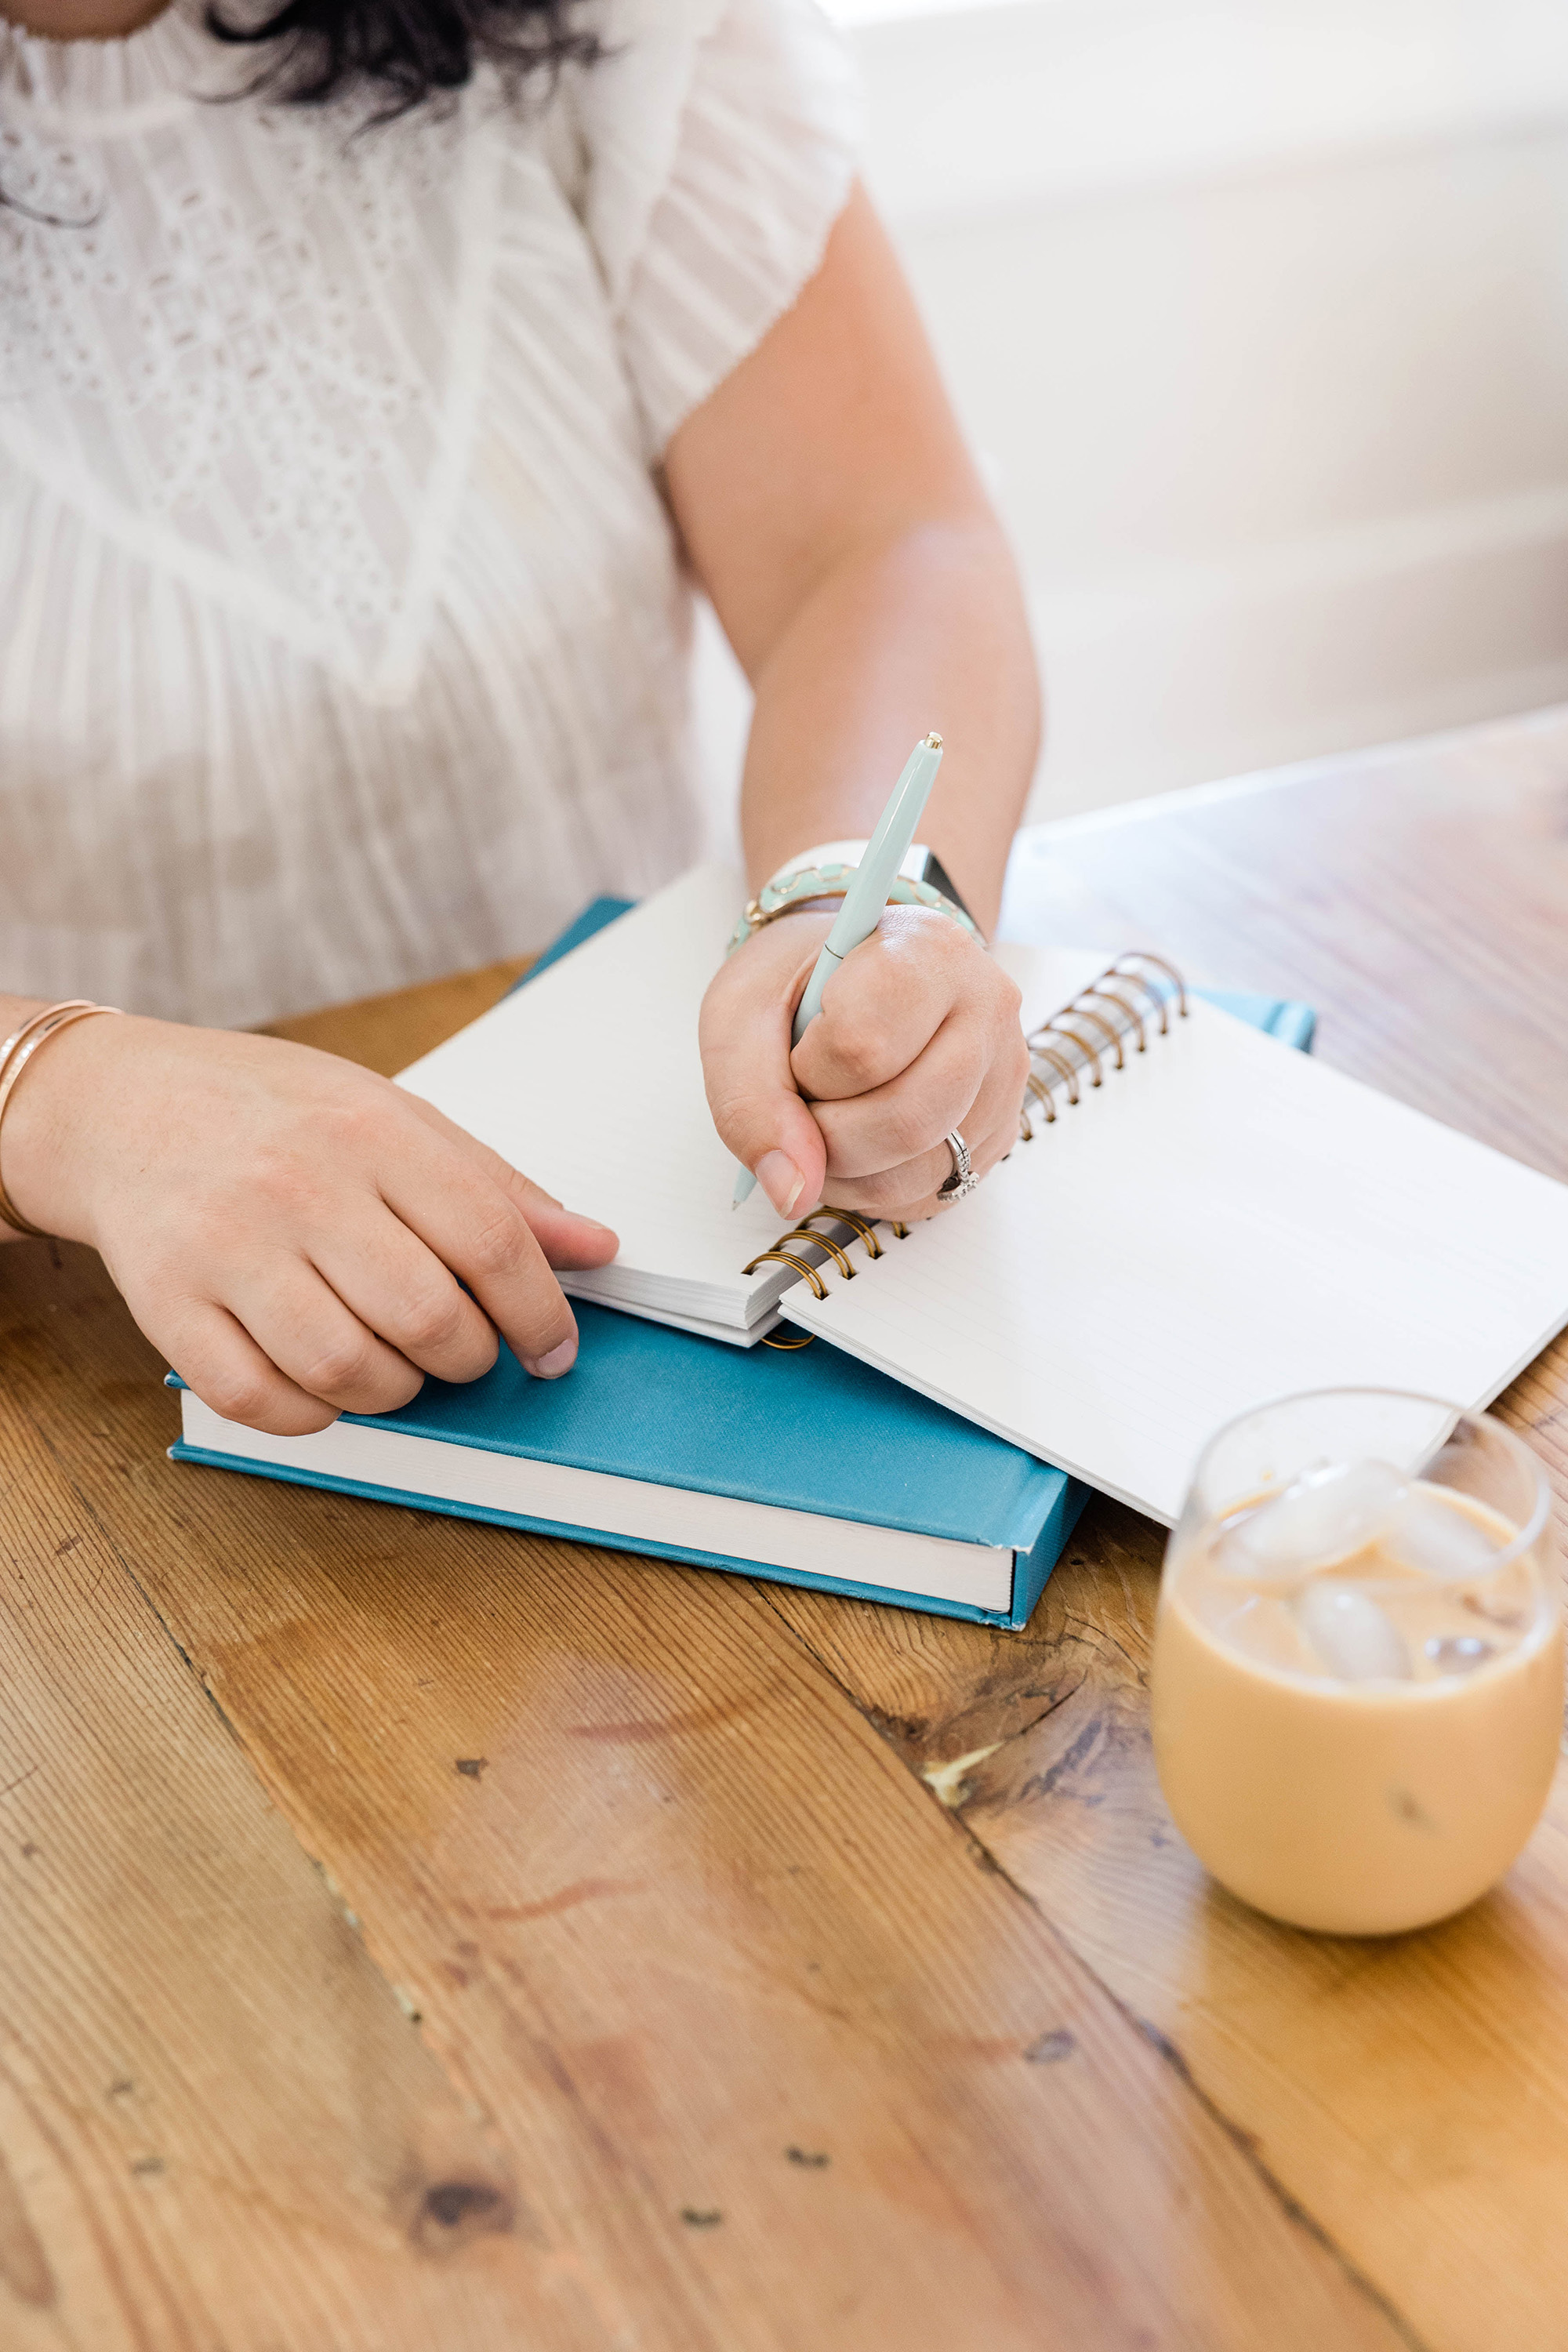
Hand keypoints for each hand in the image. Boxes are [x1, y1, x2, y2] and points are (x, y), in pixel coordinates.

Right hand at [0, 1015, 617, 1435]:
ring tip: (398, 1365)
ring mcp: (225, 1250)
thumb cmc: (269, 1112)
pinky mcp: (167, 1307)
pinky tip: (327, 1384)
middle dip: (469, 1358)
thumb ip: (494, 1185)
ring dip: (397, 1392)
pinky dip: (314, 1414)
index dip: (540, 1310)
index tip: (553, 1347)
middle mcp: (296, 1187)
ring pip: (349, 1371)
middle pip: (427, 1317)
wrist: (118, 1107)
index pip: (489, 1239)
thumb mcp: (392, 1115)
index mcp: (368, 1129)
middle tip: (466, 1352)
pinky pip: (261, 1402)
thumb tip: (595, 1247)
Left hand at [699, 906, 1028, 1222]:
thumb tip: (793, 1194)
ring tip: (823, 1120)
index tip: (799, 1046)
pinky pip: (932, 1193)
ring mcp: (1003, 1075)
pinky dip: (871, 1186)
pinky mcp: (1000, 1130)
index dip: (809, 1070)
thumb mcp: (740, 1020)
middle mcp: (986, 1009)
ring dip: (845, 1171)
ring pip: (920, 1170)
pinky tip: (854, 1142)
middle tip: (804, 1097)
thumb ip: (751, 1105)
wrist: (843, 979)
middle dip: (828, 1135)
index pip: (864, 1047)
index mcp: (928, 951)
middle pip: (907, 1121)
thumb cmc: (794, 986)